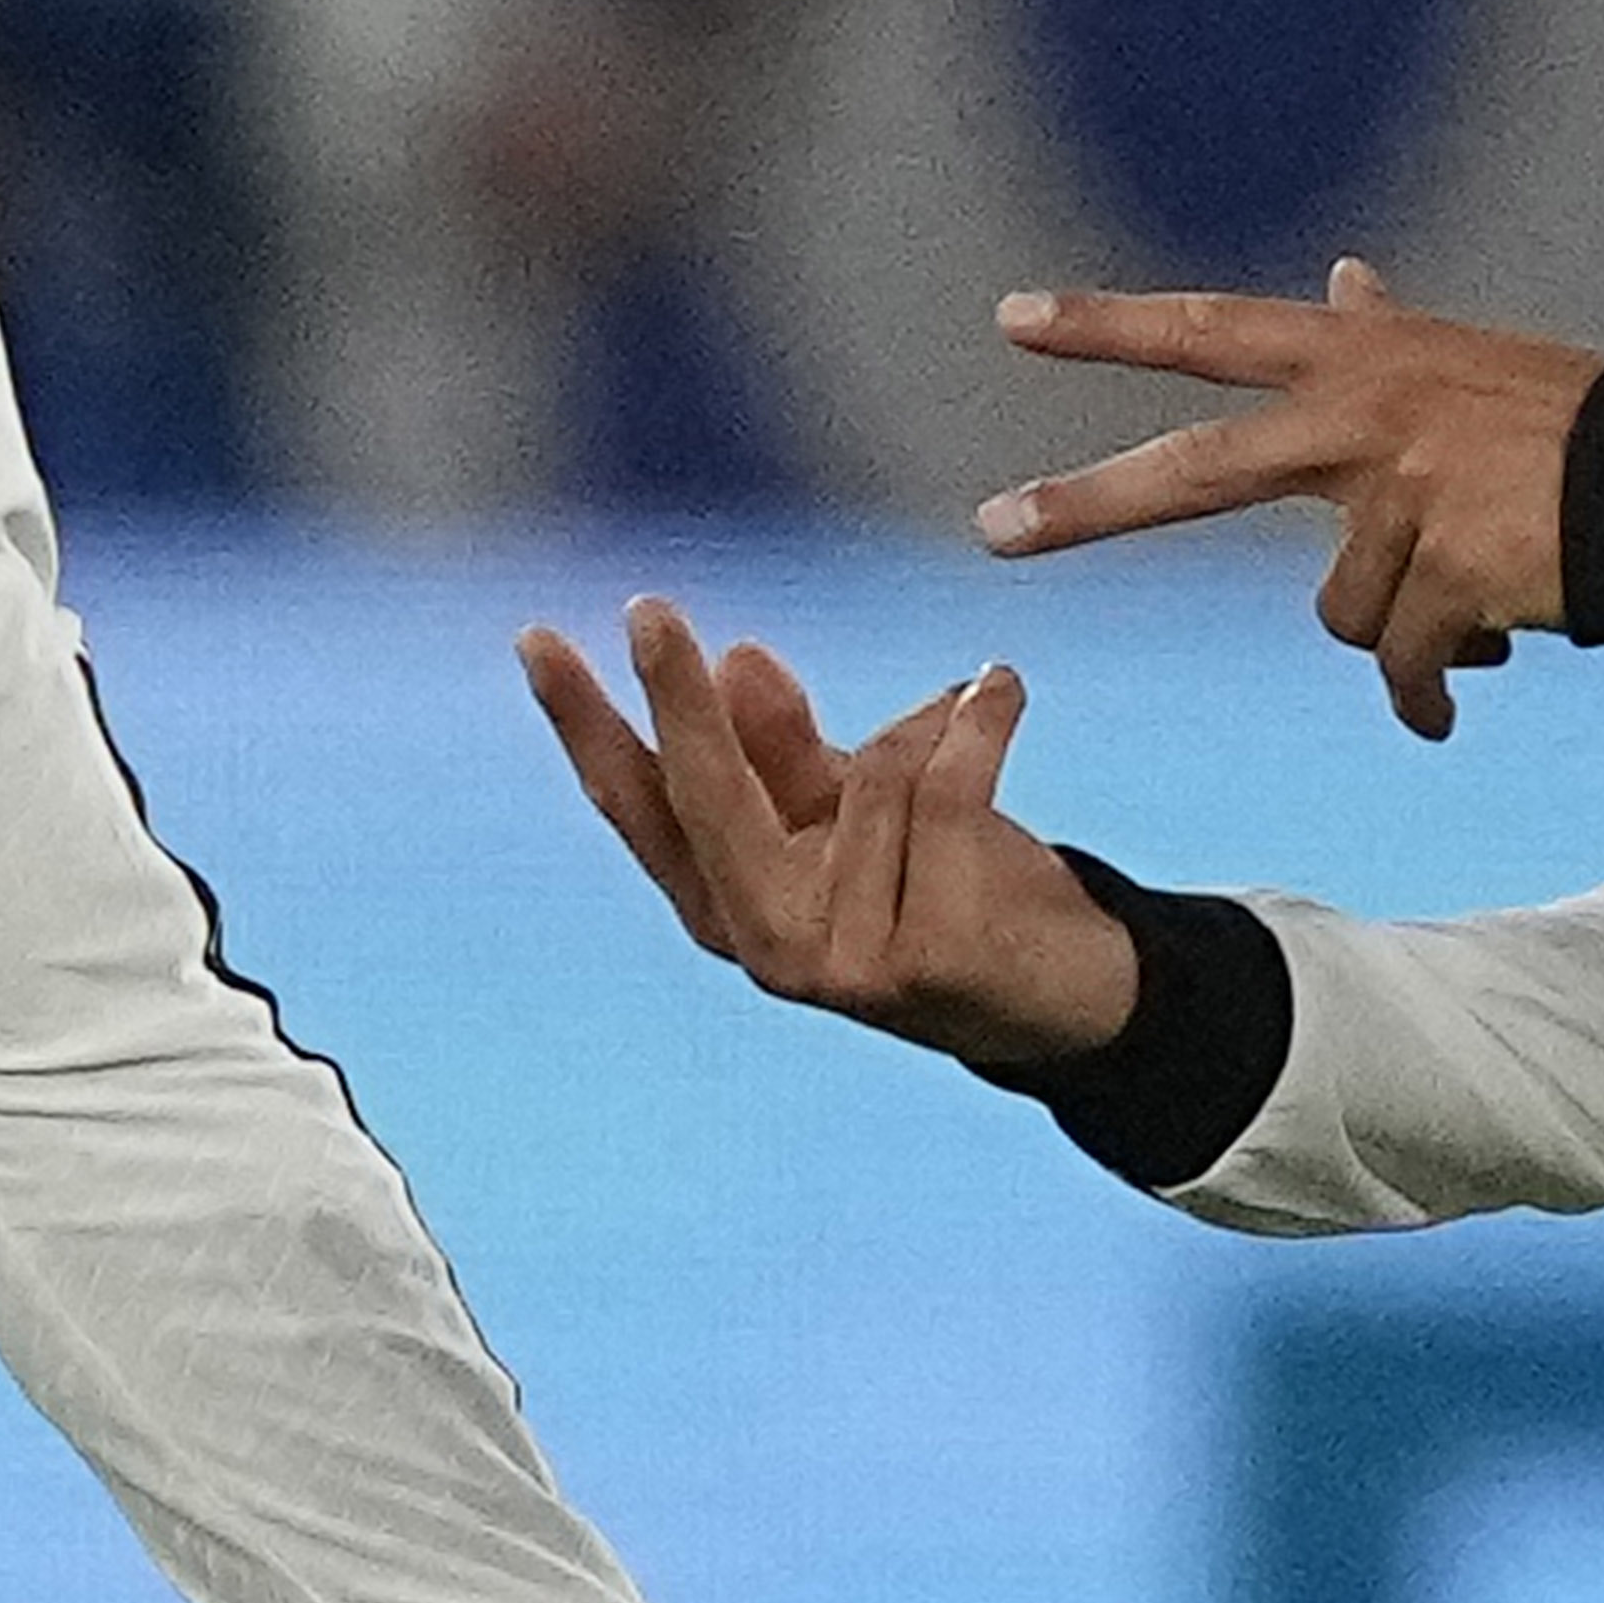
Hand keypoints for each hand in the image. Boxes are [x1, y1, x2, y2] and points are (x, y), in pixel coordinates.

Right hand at [515, 598, 1139, 1072]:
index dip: (585, 726)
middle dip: (675, 701)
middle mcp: (768, 944)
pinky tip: (1000, 688)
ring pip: (865, 775)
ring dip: (924, 724)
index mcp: (729, 904)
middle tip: (648, 609)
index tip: (539, 642)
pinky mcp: (926, 960)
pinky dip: (977, 725)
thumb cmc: (950, 887)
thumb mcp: (853, 811)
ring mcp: (843, 965)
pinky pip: (943, 791)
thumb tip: (735, 658)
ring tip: (968, 711)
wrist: (1063, 993)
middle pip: (704, 799)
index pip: (639, 804)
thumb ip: (789, 751)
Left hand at [976, 256, 1603, 735]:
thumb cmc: (1572, 423)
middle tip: (994, 531)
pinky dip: (1424, 696)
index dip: (1112, 325)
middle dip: (1086, 506)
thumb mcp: (1464, 358)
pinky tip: (1451, 702)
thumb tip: (1341, 270)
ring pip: (1341, 611)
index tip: (1016, 318)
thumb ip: (1385, 329)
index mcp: (1366, 357)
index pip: (1213, 332)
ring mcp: (1405, 497)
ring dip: (1398, 630)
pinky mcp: (1448, 577)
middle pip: (1197, 471)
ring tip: (1473, 607)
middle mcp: (1368, 416)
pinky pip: (1401, 666)